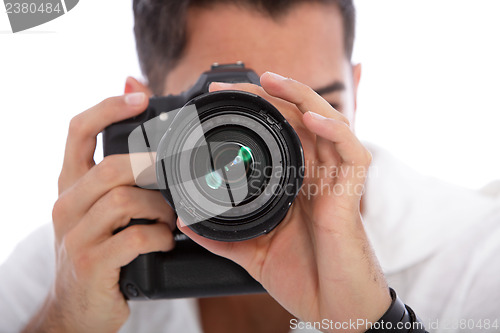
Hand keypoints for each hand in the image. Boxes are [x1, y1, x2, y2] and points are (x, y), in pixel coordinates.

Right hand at [24, 94, 175, 332]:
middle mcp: (67, 204)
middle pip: (112, 166)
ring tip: (169, 221)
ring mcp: (76, 234)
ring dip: (160, 209)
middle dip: (152, 170)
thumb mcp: (99, 208)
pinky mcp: (92, 263)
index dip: (108, 108)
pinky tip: (163, 241)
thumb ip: (118, 174)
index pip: (78, 131)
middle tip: (173, 182)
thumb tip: (141, 128)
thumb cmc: (98, 249)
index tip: (139, 98)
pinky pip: (135, 237)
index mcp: (70, 184)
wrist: (77, 308)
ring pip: (126, 200)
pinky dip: (159, 237)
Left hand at [179, 72, 391, 332]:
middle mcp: (315, 175)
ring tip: (271, 81)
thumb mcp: (252, 251)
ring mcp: (335, 182)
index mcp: (293, 183)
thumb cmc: (301, 277)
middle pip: (299, 119)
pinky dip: (335, 131)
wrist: (331, 311)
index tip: (217, 101)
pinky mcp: (352, 195)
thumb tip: (185, 220)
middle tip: (233, 85)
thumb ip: (221, 235)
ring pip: (328, 123)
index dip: (253, 113)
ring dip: (301, 97)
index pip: (276, 134)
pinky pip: (352, 153)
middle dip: (268, 95)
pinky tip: (312, 119)